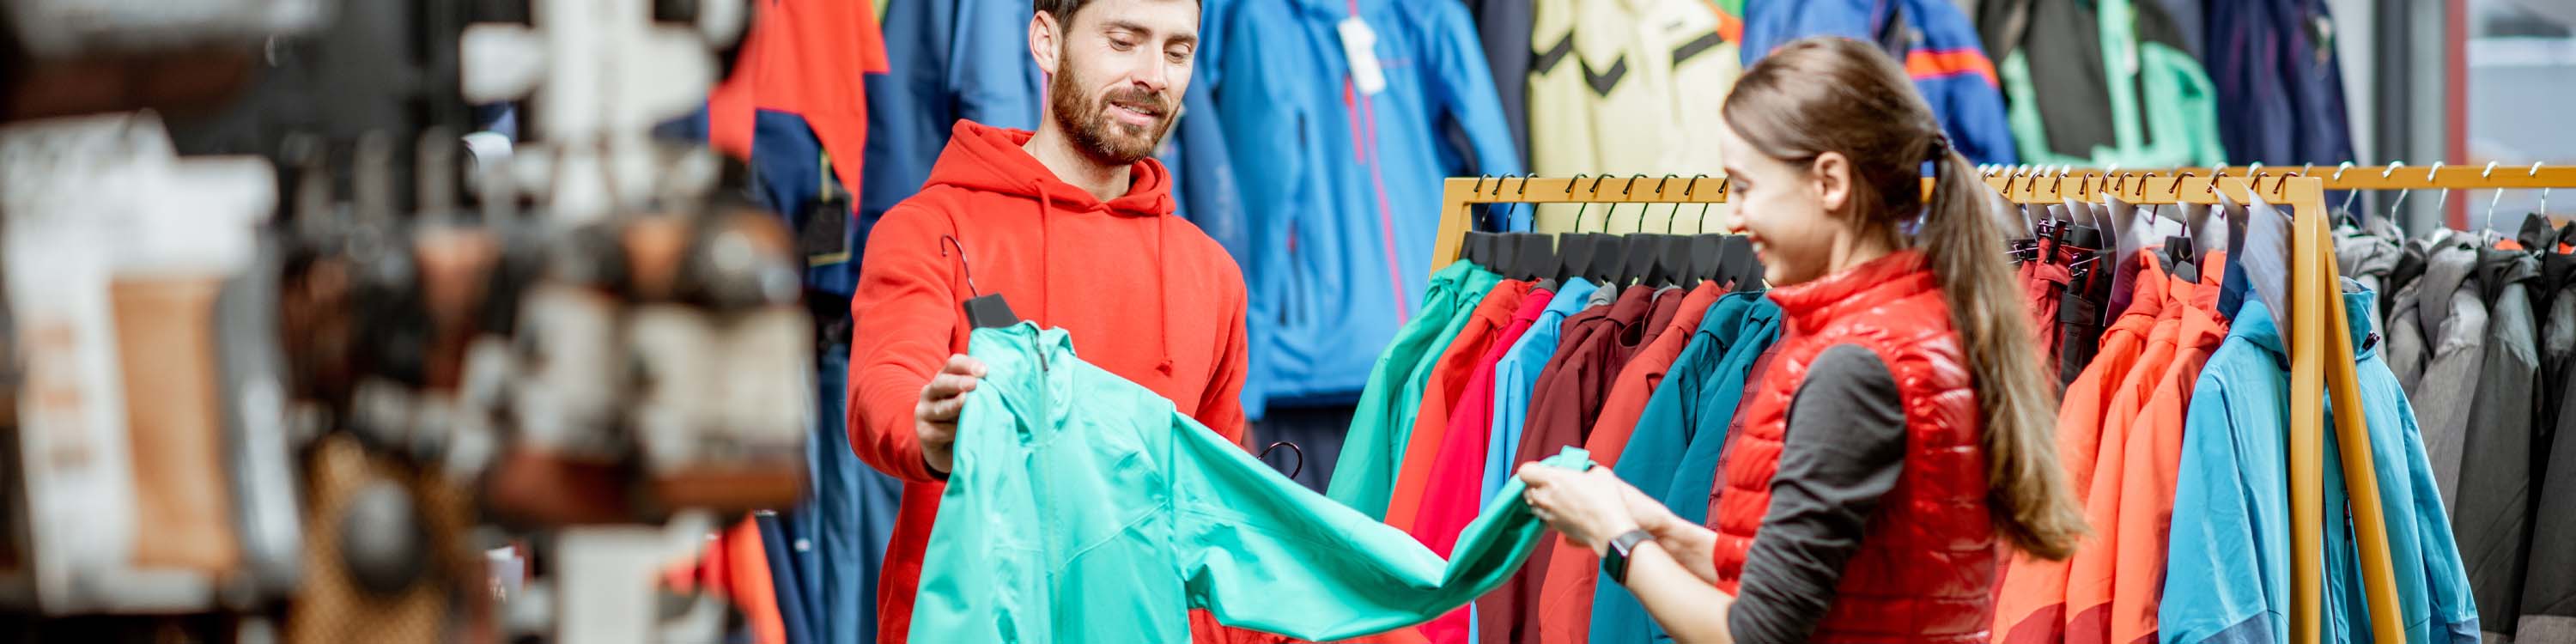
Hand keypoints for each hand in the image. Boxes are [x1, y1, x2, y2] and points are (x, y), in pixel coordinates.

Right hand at [915, 354, 985, 473]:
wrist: (947, 449)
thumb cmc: (963, 417)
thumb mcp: (972, 400)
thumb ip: (982, 389)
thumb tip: (1003, 381)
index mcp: (944, 378)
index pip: (953, 364)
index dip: (968, 364)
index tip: (985, 371)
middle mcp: (930, 392)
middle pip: (942, 382)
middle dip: (958, 382)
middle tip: (974, 384)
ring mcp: (924, 412)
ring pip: (940, 408)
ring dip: (954, 405)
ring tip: (966, 401)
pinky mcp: (924, 433)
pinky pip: (940, 430)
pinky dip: (954, 430)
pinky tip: (965, 431)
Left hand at [1520, 464, 1648, 555]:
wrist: (1611, 528)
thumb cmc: (1606, 499)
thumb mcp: (1599, 473)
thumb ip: (1584, 470)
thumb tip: (1586, 474)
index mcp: (1552, 479)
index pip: (1524, 472)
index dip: (1531, 470)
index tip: (1541, 470)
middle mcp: (1545, 497)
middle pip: (1526, 490)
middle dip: (1534, 486)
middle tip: (1549, 483)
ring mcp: (1548, 514)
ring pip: (1532, 505)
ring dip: (1539, 500)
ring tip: (1555, 497)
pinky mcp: (1554, 527)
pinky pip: (1542, 518)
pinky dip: (1547, 513)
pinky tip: (1562, 510)